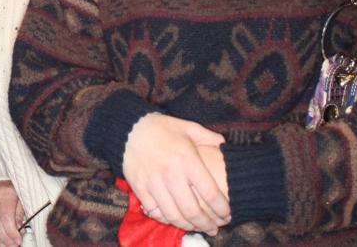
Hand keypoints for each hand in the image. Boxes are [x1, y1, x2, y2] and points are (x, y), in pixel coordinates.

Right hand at [0, 179, 23, 246]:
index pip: (7, 218)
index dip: (12, 233)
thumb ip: (20, 212)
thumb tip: (20, 230)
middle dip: (4, 239)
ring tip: (2, 245)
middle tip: (11, 245)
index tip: (18, 240)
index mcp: (6, 193)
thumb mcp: (20, 195)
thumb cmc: (9, 185)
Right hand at [122, 114, 229, 234]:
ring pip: (174, 215)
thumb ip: (209, 137)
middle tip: (214, 228)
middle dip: (206, 224)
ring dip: (188, 226)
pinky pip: (155, 211)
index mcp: (187, 160)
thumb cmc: (162, 128)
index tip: (227, 214)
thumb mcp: (189, 128)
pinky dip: (166, 219)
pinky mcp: (140, 187)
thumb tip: (225, 145)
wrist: (129, 128)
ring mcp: (154, 183)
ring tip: (196, 227)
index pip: (210, 193)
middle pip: (192, 211)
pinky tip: (175, 219)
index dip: (222, 208)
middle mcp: (171, 174)